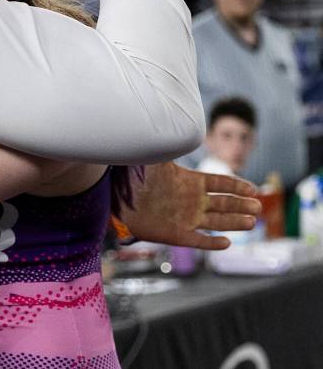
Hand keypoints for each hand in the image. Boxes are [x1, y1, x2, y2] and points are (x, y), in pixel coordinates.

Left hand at [119, 162, 261, 249]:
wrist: (115, 199)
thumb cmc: (132, 177)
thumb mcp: (152, 160)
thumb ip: (167, 148)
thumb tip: (176, 130)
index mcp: (189, 182)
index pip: (219, 183)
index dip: (236, 186)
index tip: (253, 189)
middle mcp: (191, 201)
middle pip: (223, 203)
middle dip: (241, 205)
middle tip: (258, 206)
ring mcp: (186, 218)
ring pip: (217, 222)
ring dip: (234, 222)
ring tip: (250, 221)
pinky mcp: (176, 234)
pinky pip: (198, 240)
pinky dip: (212, 243)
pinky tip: (226, 243)